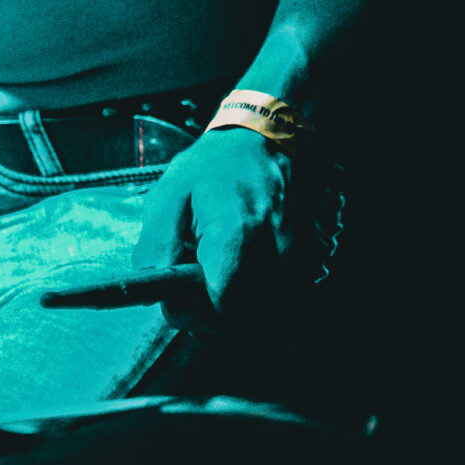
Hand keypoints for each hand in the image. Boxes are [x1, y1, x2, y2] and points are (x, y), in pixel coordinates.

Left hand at [132, 127, 293, 310]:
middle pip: (243, 321)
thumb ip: (157, 244)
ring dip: (235, 314)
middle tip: (193, 288)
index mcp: (235, 231)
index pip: (220, 306)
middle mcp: (275, 253)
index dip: (193, 313)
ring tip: (217, 279)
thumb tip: (157, 293)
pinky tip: (241, 277)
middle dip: (211, 317)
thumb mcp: (169, 192)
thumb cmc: (212, 166)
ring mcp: (297, 262)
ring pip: (263, 321)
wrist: (267, 143)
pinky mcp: (307, 267)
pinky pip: (279, 308)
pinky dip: (255, 304)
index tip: (177, 299)